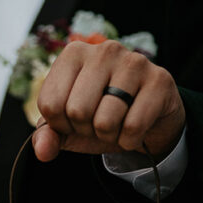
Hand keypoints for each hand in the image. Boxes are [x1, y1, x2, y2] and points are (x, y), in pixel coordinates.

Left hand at [32, 40, 185, 162]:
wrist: (147, 121)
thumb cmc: (101, 116)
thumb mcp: (69, 127)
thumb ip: (48, 136)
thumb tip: (42, 151)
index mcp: (73, 54)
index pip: (50, 104)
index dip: (61, 124)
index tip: (76, 118)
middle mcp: (103, 50)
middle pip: (77, 111)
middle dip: (86, 129)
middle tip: (99, 122)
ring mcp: (134, 61)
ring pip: (105, 121)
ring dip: (109, 136)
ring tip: (118, 123)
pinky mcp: (160, 79)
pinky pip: (133, 127)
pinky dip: (130, 140)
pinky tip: (136, 128)